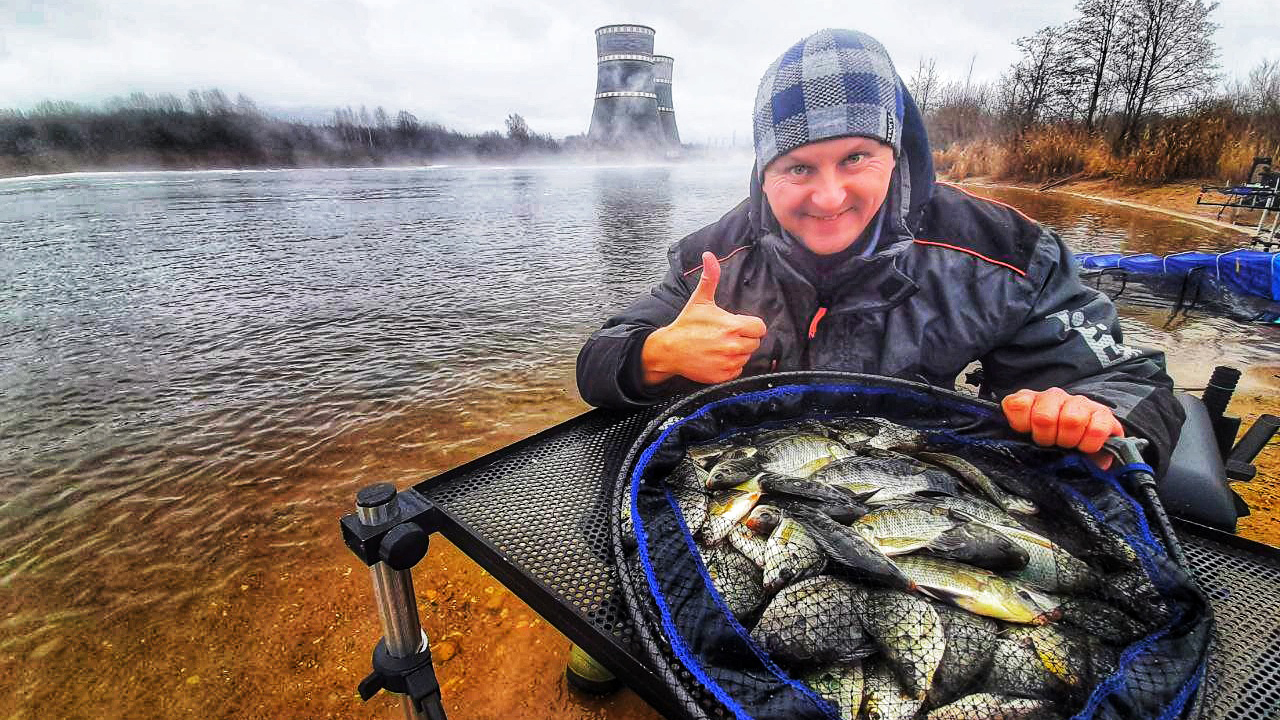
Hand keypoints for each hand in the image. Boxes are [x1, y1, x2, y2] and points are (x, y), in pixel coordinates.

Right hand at [642, 252, 767, 385]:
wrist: (670, 350)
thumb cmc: (686, 325)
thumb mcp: (700, 300)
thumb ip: (710, 278)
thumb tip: (709, 256)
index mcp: (732, 326)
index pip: (760, 328)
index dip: (751, 325)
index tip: (739, 324)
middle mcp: (733, 345)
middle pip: (754, 342)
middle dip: (744, 338)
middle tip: (726, 334)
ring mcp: (728, 362)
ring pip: (746, 357)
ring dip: (738, 352)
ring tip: (720, 345)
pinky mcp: (723, 376)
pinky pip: (738, 371)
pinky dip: (730, 365)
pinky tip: (717, 357)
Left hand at [1001, 387, 1123, 469]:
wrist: (1085, 448)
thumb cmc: (1050, 443)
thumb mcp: (1025, 439)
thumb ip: (1015, 433)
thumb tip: (1012, 441)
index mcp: (1030, 400)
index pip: (1017, 404)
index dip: (1022, 424)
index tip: (1028, 434)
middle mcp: (1054, 396)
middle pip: (1044, 416)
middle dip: (1047, 438)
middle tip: (1052, 444)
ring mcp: (1079, 402)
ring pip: (1072, 420)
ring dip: (1069, 440)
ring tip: (1069, 445)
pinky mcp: (1103, 413)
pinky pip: (1096, 429)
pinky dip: (1090, 444)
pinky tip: (1085, 447)